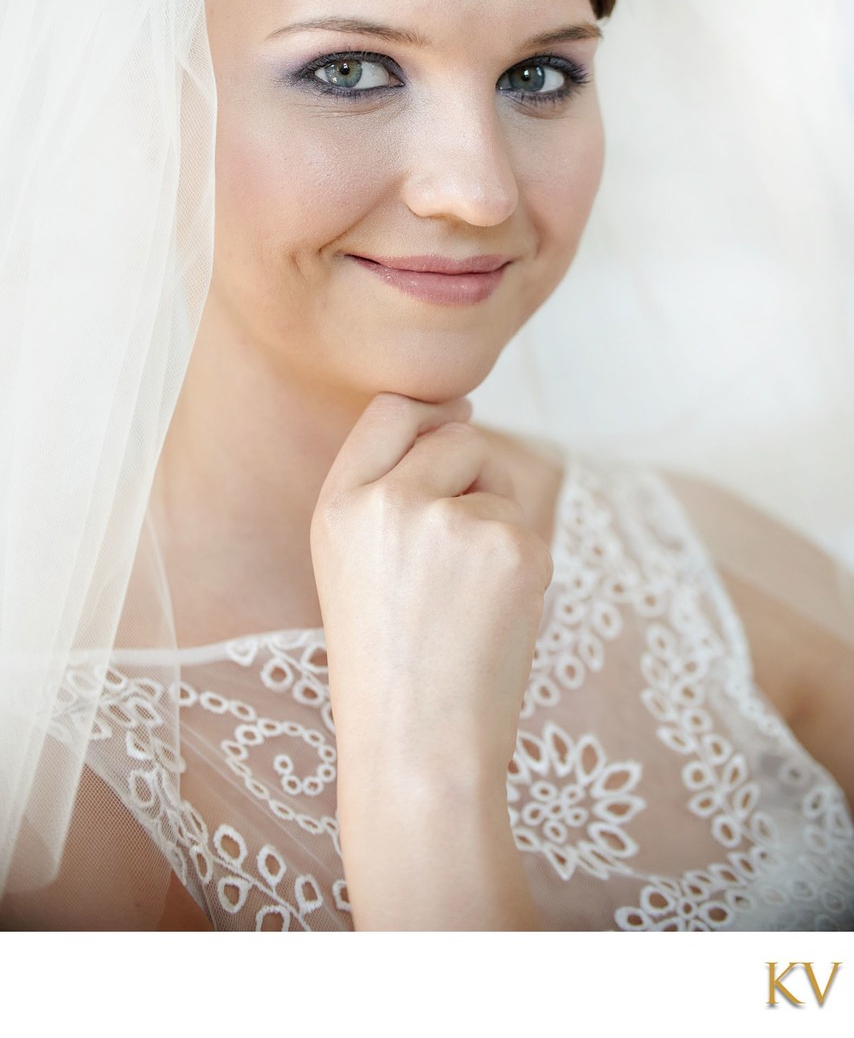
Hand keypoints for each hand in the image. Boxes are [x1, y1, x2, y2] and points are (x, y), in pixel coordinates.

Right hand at [309, 392, 551, 927]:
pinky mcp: (513, 548)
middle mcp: (389, 500)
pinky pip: (530, 528)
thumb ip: (386, 487)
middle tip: (454, 557)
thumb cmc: (388, 661)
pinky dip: (522, 566)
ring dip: (497, 524)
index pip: (391, 410)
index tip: (453, 422)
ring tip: (464, 601)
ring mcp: (452, 521)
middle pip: (459, 437)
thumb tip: (462, 418)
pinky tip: (493, 617)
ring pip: (500, 484)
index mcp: (338, 504)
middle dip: (472, 477)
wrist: (418, 747)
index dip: (431, 413)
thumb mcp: (351, 562)